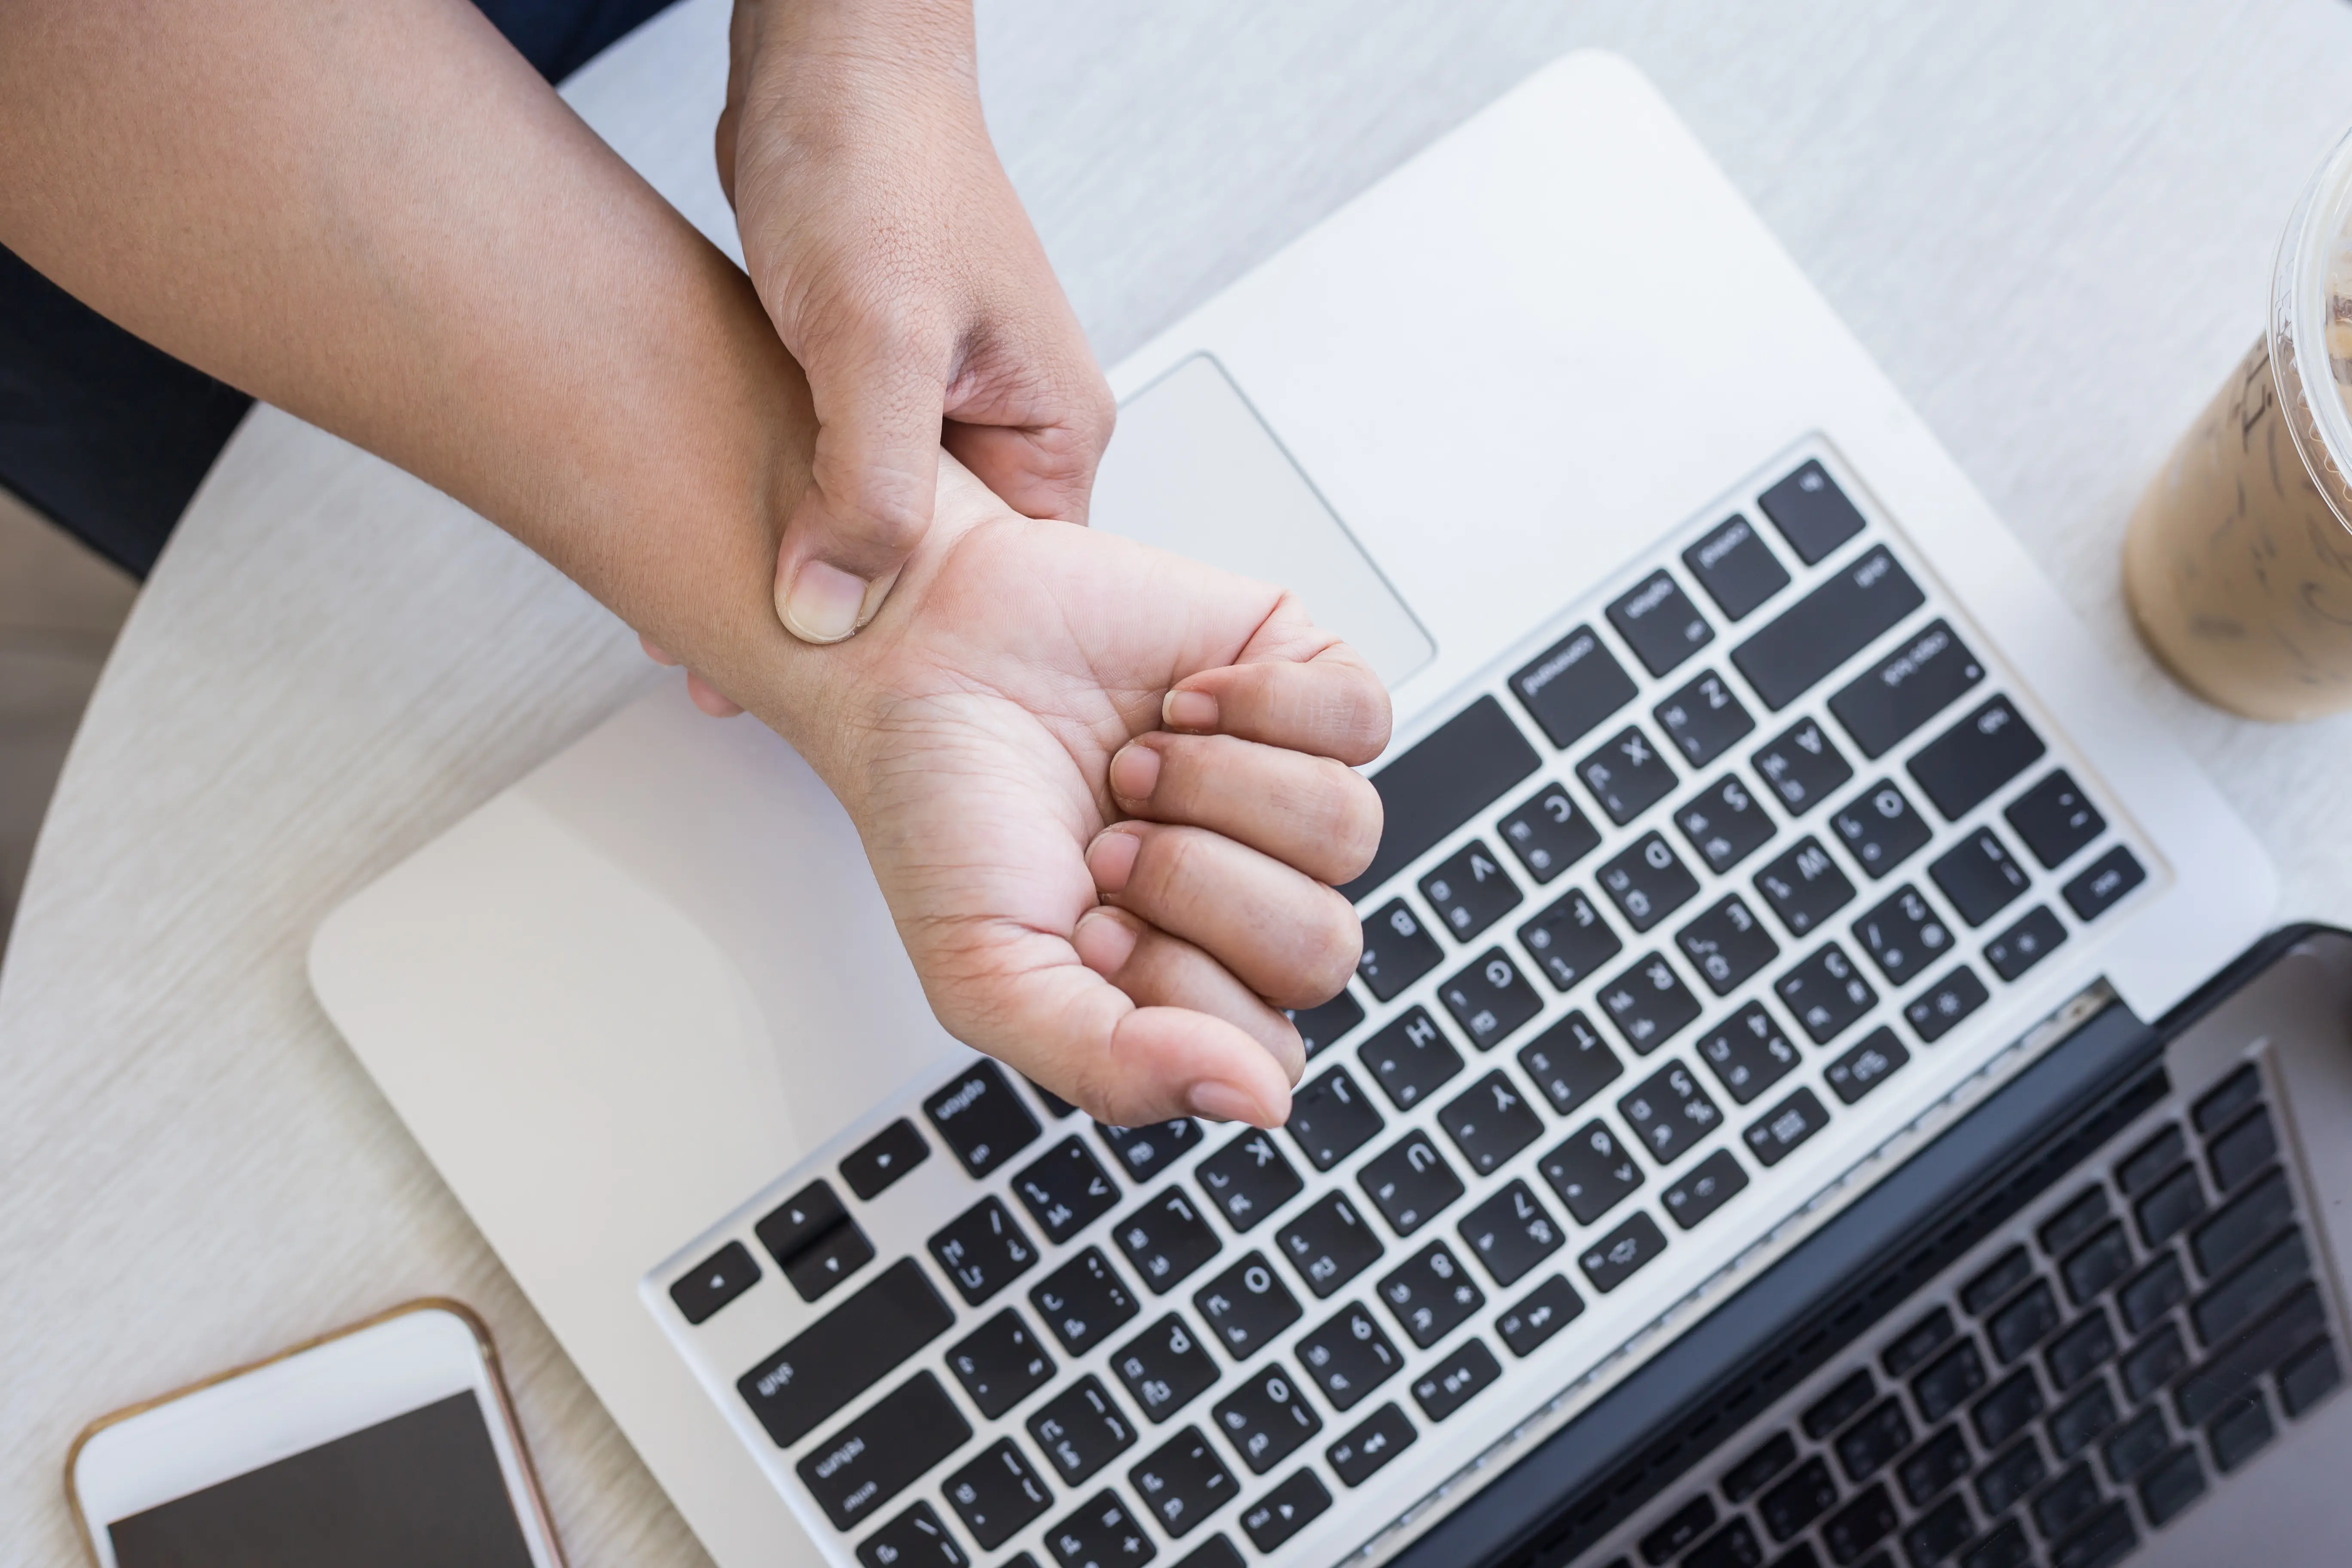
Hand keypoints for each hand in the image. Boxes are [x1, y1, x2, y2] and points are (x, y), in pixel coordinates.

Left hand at [716, 0, 1113, 644]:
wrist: (825, 56)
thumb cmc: (879, 157)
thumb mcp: (878, 336)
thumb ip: (867, 484)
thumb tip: (831, 613)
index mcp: (1050, 433)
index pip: (1009, 600)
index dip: (922, 656)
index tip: (838, 701)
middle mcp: (1003, 429)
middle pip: (934, 578)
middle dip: (842, 626)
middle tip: (745, 674)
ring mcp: (938, 410)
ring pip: (870, 533)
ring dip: (797, 572)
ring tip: (711, 623)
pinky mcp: (872, 386)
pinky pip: (829, 481)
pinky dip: (776, 514)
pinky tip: (716, 539)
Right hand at [774, 460, 1388, 1126]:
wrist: (910, 648)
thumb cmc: (942, 807)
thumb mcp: (988, 975)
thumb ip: (1115, 1067)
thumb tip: (1258, 1102)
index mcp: (1184, 984)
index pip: (1270, 1051)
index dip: (1181, 987)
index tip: (1089, 925)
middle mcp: (1245, 896)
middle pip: (1325, 946)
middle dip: (1197, 887)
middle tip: (1108, 843)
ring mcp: (1279, 790)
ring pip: (1349, 832)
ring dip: (1220, 791)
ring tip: (1136, 766)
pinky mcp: (1297, 683)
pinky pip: (1364, 721)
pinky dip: (1263, 703)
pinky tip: (1183, 700)